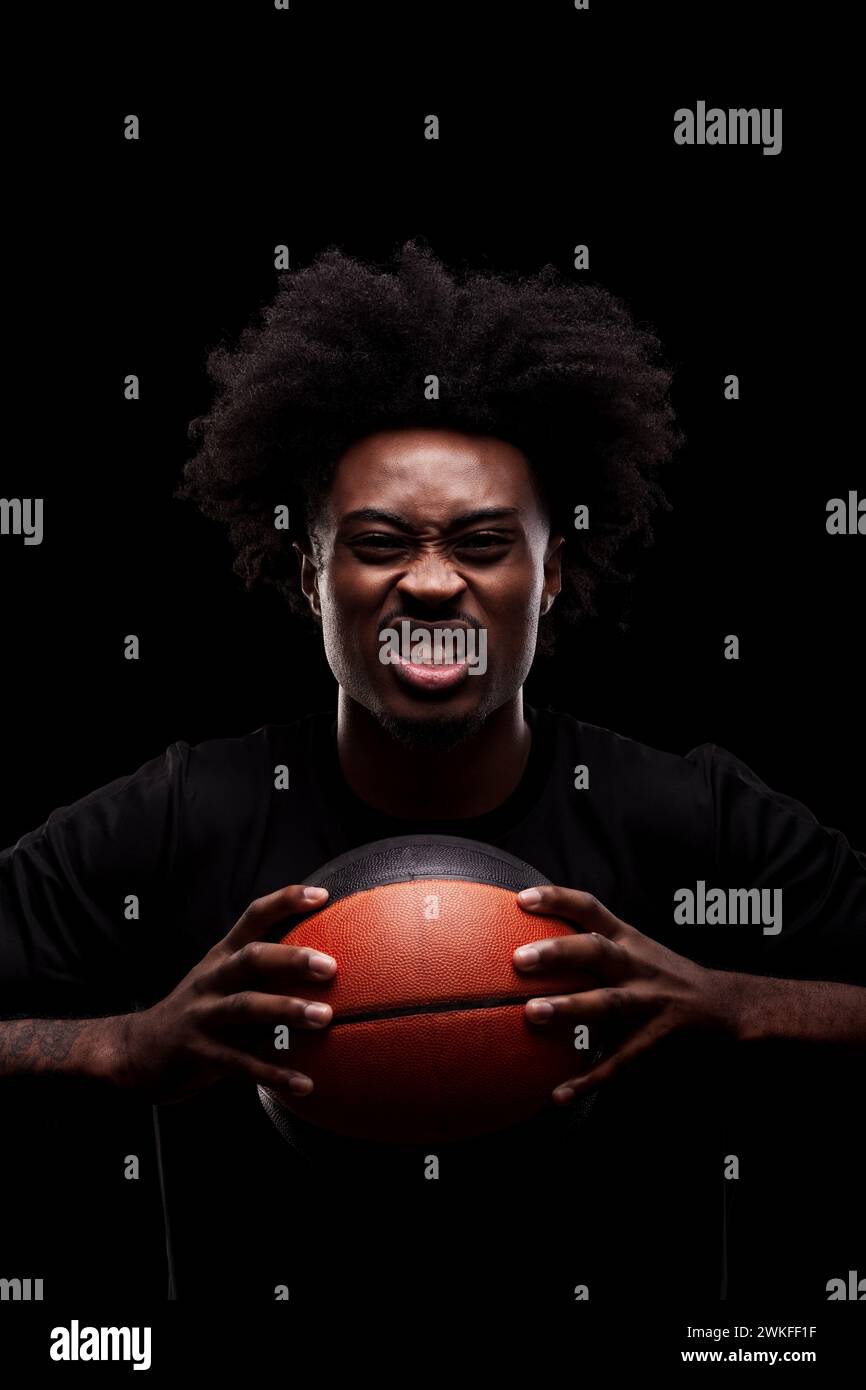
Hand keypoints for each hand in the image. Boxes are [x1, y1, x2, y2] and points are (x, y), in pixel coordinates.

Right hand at [116, 884, 335, 1103]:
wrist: (137, 1051)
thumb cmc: (199, 1012)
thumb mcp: (221, 981)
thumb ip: (262, 971)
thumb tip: (327, 961)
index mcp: (221, 958)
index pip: (253, 917)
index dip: (285, 902)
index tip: (322, 896)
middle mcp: (212, 980)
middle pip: (250, 959)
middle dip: (291, 959)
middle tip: (330, 966)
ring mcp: (203, 1016)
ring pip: (246, 1007)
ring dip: (286, 1010)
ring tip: (324, 1017)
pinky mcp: (199, 1054)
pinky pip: (240, 1063)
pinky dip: (273, 1074)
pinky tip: (304, 1083)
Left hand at [513, 885, 734, 1102]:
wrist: (723, 1004)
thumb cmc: (663, 974)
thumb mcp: (634, 947)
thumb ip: (593, 941)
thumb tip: (533, 939)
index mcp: (628, 940)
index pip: (591, 909)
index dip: (558, 900)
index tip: (523, 899)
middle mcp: (636, 966)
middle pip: (598, 951)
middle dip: (560, 952)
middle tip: (519, 958)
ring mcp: (647, 1002)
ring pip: (608, 1003)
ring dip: (571, 1008)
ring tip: (533, 1013)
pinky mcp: (653, 1039)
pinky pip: (619, 1062)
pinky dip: (589, 1079)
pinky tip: (559, 1094)